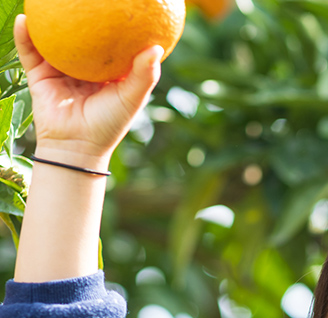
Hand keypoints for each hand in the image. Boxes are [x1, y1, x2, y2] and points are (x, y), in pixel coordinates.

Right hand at [14, 14, 162, 166]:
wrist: (76, 147)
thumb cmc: (108, 125)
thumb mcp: (130, 99)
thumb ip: (144, 75)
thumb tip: (156, 46)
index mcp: (105, 71)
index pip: (111, 41)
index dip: (115, 22)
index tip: (123, 2)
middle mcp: (82, 66)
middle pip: (80, 34)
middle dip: (78, 12)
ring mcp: (59, 68)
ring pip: (51, 38)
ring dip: (46, 17)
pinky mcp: (40, 75)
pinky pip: (29, 51)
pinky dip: (24, 35)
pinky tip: (25, 17)